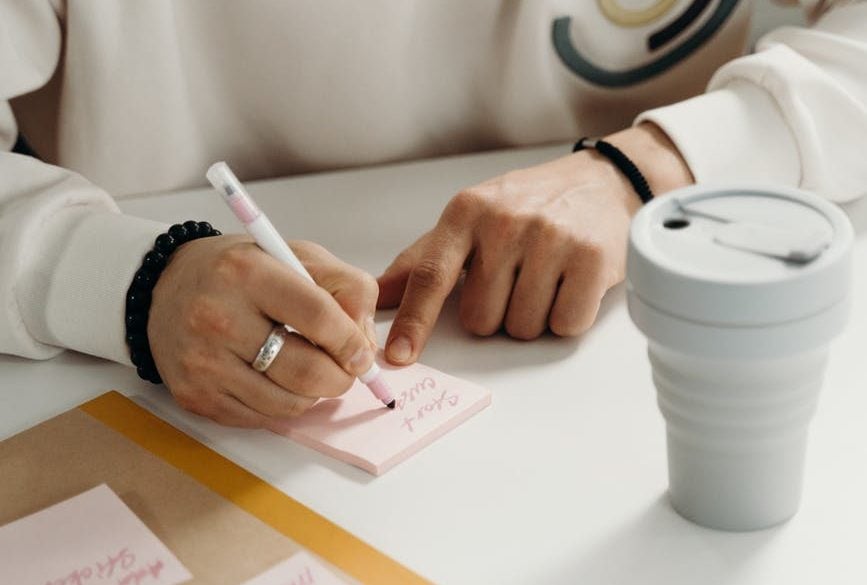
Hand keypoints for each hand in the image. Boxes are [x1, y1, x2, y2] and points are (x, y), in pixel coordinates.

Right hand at [148, 235, 379, 427]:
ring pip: (288, 404)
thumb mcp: (297, 256)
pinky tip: (274, 379)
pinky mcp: (194, 396)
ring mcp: (203, 362)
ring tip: (306, 369)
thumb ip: (345, 288)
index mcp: (248, 273)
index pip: (319, 317)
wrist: (168, 286)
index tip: (362, 353)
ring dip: (311, 394)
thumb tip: (365, 343)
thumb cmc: (241, 271)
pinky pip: (261, 419)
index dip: (352, 342)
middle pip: (307, 371)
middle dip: (340, 378)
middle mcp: (218, 318)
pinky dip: (280, 405)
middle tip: (344, 370)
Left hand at [377, 123, 692, 363]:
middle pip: (481, 319)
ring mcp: (550, 238)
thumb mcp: (470, 220)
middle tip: (515, 280)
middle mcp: (505, 222)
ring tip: (544, 278)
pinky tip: (569, 285)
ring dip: (531, 317)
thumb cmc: (527, 205)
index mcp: (466, 212)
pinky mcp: (592, 257)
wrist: (598, 181)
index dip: (414, 322)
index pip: (430, 276)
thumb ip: (422, 260)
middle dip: (496, 314)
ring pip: (522, 328)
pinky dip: (565, 317)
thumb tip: (379, 296)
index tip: (399, 356)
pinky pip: (564, 325)